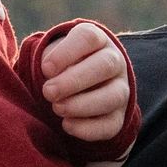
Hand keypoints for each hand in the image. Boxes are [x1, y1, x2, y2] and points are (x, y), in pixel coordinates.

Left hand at [41, 22, 129, 143]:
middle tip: (48, 92)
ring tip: (57, 108)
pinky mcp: (118, 117)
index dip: (66, 53)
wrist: (77, 86)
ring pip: (113, 96)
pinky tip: (67, 125)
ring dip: (82, 104)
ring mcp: (120, 90)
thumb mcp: (52, 56)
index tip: (46, 69)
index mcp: (96, 40)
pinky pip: (111, 124)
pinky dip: (88, 128)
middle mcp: (114, 62)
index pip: (88, 38)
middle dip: (74, 81)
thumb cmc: (60, 66)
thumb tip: (48, 75)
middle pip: (105, 65)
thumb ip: (47, 62)